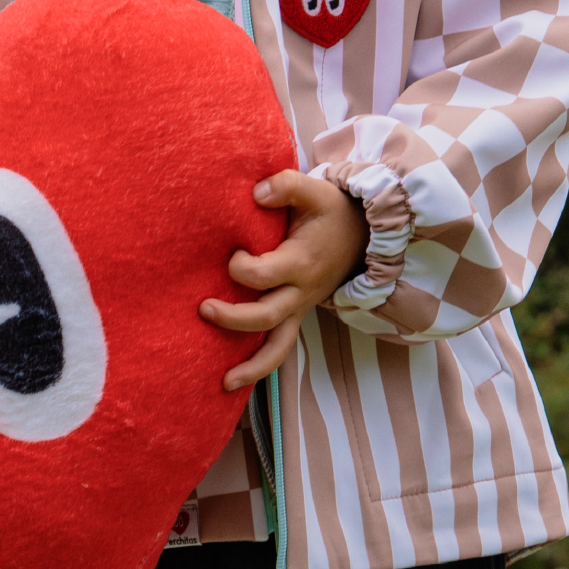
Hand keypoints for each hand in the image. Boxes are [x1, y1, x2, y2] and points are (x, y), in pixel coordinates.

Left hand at [201, 169, 367, 390]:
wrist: (364, 235)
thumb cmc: (331, 211)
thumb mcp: (315, 190)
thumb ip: (285, 186)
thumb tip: (255, 193)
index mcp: (301, 262)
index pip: (264, 275)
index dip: (241, 267)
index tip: (232, 253)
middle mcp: (300, 292)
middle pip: (266, 317)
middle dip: (233, 318)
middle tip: (204, 309)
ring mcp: (299, 309)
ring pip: (278, 347)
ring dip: (252, 367)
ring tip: (224, 382)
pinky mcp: (296, 316)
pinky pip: (280, 348)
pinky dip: (260, 366)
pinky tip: (234, 380)